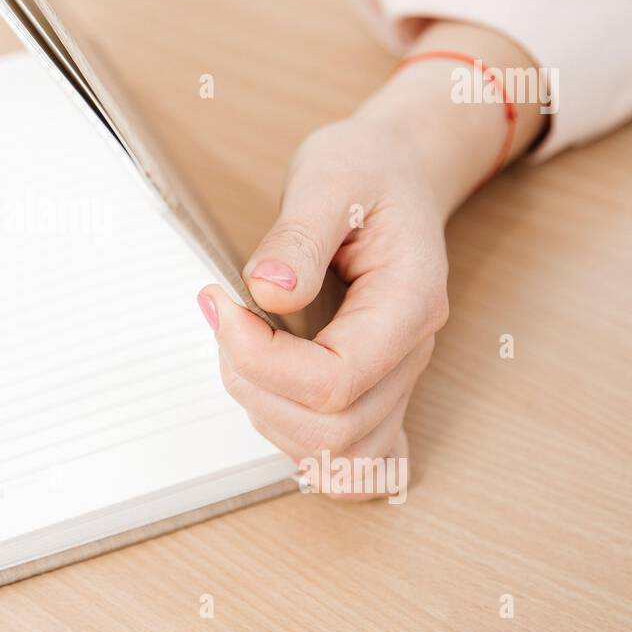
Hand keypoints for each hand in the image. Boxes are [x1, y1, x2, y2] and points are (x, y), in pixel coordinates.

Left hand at [197, 22, 546, 498]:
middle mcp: (410, 353)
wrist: (396, 171)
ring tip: (241, 348)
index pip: (336, 379)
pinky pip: (354, 460)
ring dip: (268, 414)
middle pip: (333, 430)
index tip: (221, 304)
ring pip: (337, 456)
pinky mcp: (374, 391)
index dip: (262, 358)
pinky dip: (305, 446)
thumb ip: (299, 235)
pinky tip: (273, 396)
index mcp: (410, 303)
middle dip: (256, 387)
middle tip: (224, 322)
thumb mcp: (329, 177)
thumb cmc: (367, 172)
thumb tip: (267, 291)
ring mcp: (396, 380)